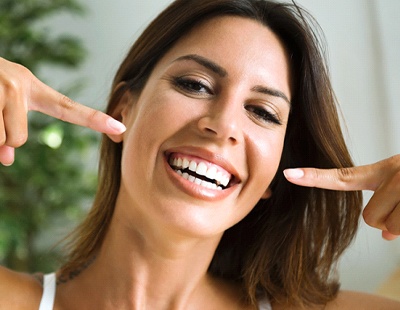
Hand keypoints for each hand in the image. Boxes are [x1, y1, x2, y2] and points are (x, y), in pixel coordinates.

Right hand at [0, 57, 125, 165]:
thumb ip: (8, 133)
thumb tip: (6, 159)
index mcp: (31, 88)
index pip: (68, 108)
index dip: (95, 120)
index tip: (121, 129)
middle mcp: (19, 83)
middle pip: (19, 138)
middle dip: (1, 139)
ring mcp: (0, 85)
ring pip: (1, 138)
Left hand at [284, 155, 399, 239]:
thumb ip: (388, 206)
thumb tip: (386, 235)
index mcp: (382, 170)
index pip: (342, 177)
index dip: (313, 177)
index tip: (289, 174)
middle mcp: (391, 173)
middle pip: (367, 217)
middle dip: (385, 221)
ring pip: (385, 225)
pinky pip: (397, 228)